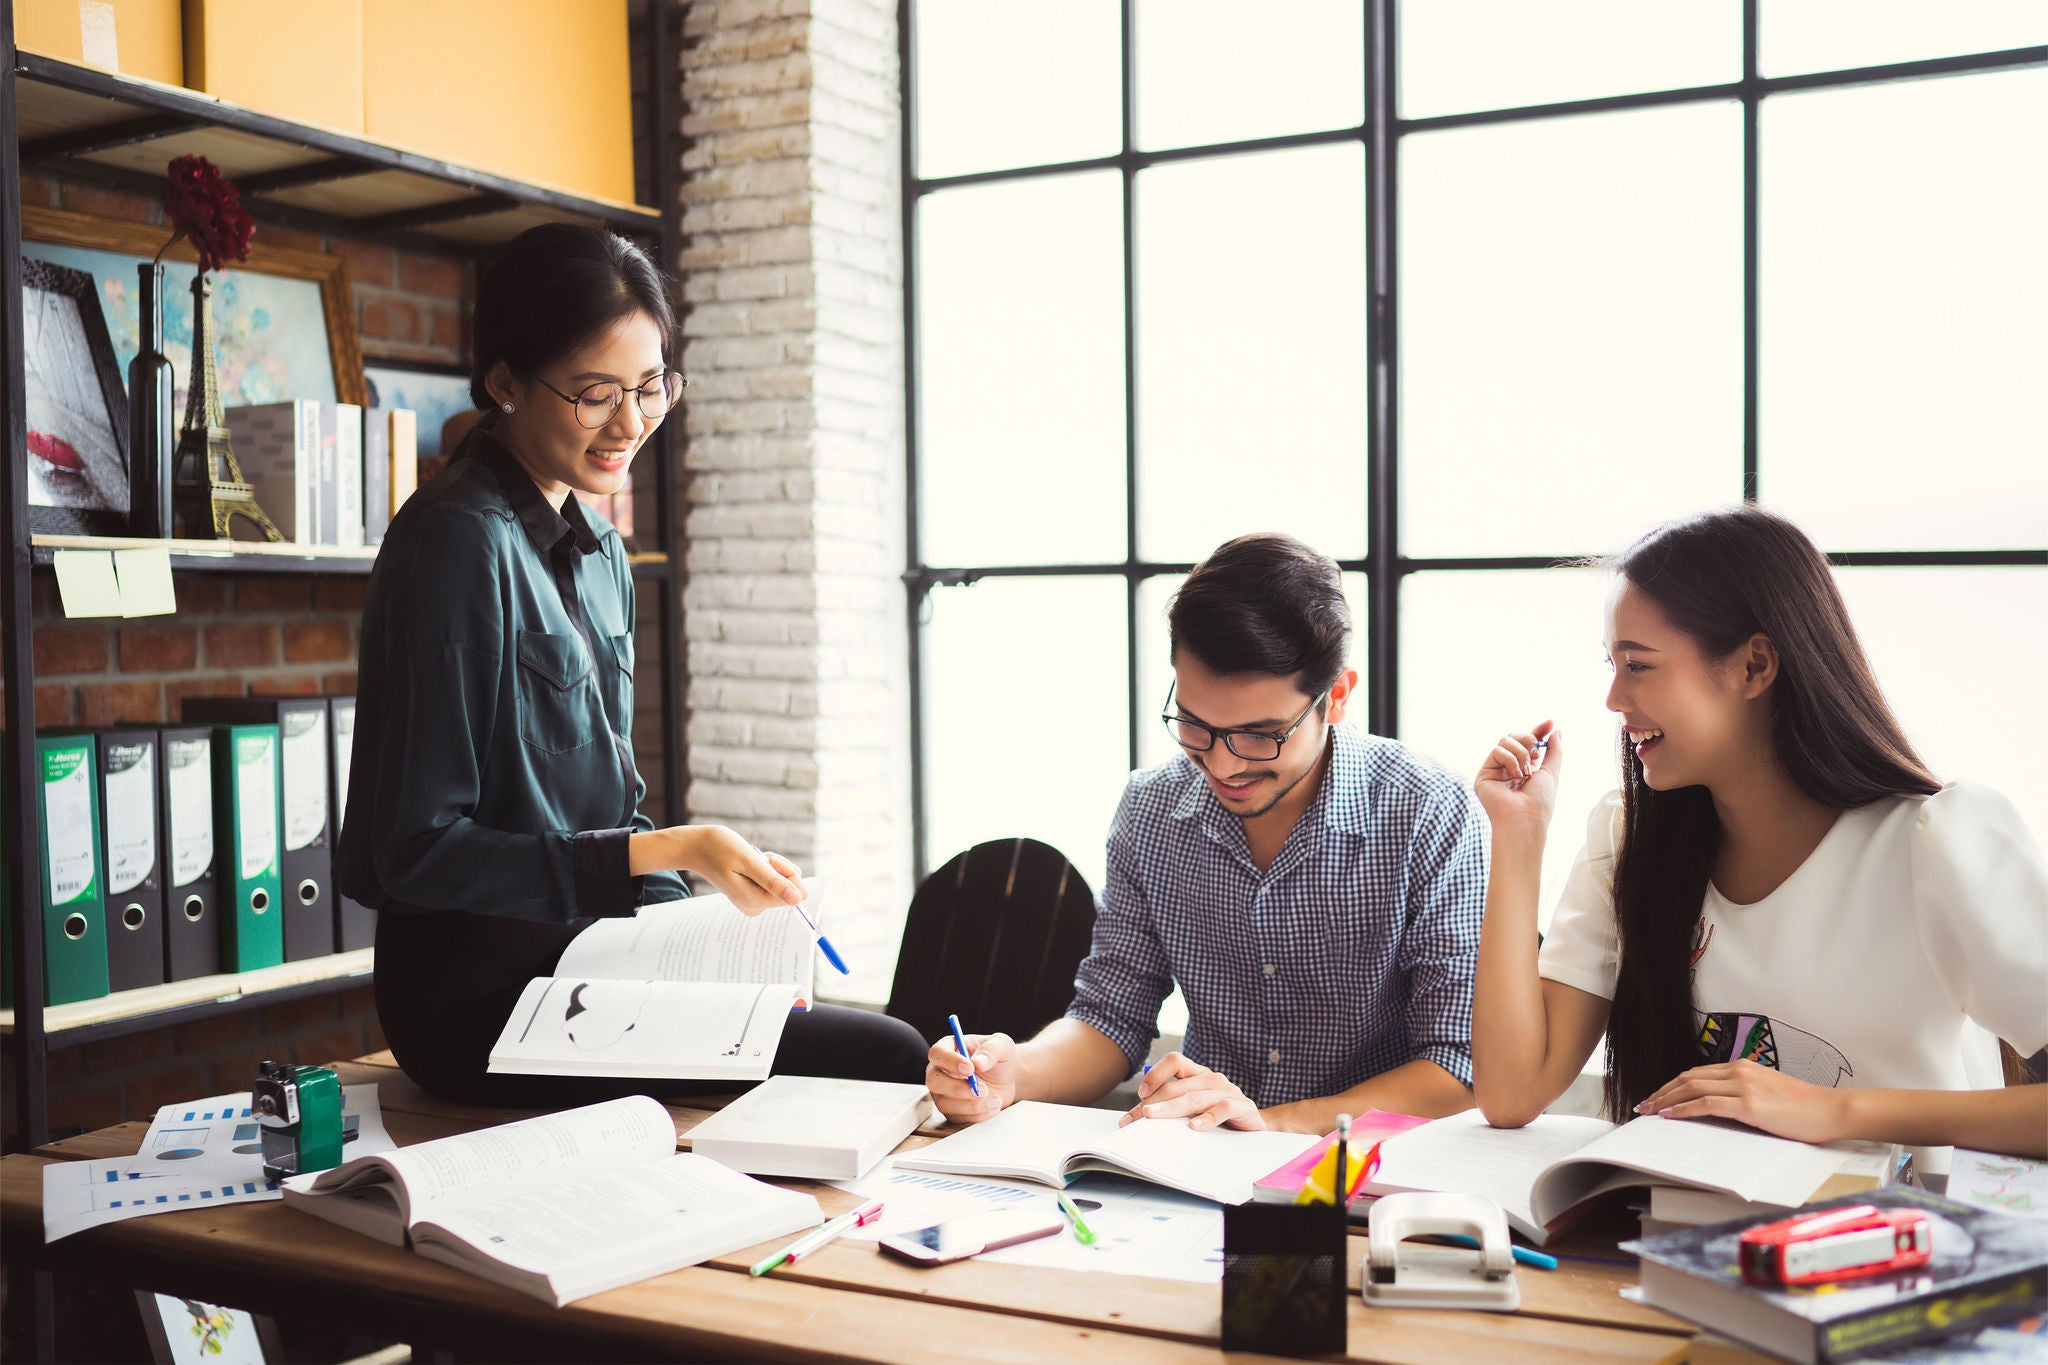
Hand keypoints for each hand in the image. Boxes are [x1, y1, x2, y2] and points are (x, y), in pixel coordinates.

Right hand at [677, 826, 805, 913]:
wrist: (696, 847)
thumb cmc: (719, 849)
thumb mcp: (749, 861)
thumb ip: (773, 882)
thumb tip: (798, 900)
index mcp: (756, 902)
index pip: (797, 894)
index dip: (787, 872)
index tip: (768, 860)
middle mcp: (756, 907)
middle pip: (790, 887)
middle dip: (778, 867)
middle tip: (756, 857)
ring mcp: (754, 902)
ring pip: (782, 881)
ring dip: (770, 865)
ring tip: (749, 858)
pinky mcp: (752, 894)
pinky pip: (772, 880)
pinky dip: (765, 866)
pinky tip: (748, 861)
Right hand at [926, 1030, 1018, 1123]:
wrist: (1006, 1078)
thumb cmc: (999, 1057)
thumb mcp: (1002, 1045)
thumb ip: (990, 1049)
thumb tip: (978, 1062)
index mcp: (948, 1048)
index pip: (937, 1053)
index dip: (950, 1061)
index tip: (971, 1069)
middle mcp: (940, 1070)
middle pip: (934, 1081)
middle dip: (958, 1088)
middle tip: (983, 1090)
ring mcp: (943, 1092)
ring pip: (945, 1103)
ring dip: (972, 1105)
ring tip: (996, 1100)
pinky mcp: (952, 1110)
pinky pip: (957, 1117)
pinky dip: (977, 1115)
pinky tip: (993, 1107)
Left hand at [1120, 1052, 1264, 1131]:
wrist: (1255, 1127)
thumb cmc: (1221, 1117)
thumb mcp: (1195, 1107)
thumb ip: (1174, 1105)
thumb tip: (1139, 1115)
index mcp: (1198, 1074)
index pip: (1175, 1061)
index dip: (1156, 1074)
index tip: (1141, 1094)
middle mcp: (1211, 1078)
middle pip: (1177, 1085)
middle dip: (1153, 1102)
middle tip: (1136, 1117)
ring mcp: (1227, 1091)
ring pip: (1194, 1097)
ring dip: (1170, 1108)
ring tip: (1152, 1116)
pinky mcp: (1242, 1106)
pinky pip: (1222, 1108)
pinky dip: (1206, 1118)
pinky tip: (1193, 1127)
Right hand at [1473, 720, 1560, 834]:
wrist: (1525, 819)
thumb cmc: (1540, 802)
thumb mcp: (1552, 772)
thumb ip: (1555, 750)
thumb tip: (1556, 731)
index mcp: (1526, 768)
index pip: (1529, 742)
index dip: (1538, 731)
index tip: (1550, 722)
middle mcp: (1509, 767)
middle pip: (1515, 737)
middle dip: (1529, 739)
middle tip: (1536, 754)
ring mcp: (1496, 770)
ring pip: (1505, 740)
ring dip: (1521, 752)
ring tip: (1525, 772)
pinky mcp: (1484, 774)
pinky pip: (1497, 751)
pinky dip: (1510, 759)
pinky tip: (1514, 775)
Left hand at [1638, 1060, 1848, 1144]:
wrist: (1830, 1110)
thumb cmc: (1803, 1107)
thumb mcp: (1768, 1092)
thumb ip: (1743, 1093)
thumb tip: (1716, 1107)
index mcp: (1742, 1066)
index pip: (1696, 1073)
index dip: (1672, 1085)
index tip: (1657, 1097)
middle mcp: (1739, 1071)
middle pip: (1688, 1078)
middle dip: (1662, 1092)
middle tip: (1644, 1106)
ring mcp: (1743, 1086)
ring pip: (1692, 1088)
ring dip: (1666, 1100)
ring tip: (1650, 1112)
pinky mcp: (1749, 1104)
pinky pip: (1706, 1104)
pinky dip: (1684, 1109)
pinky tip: (1670, 1116)